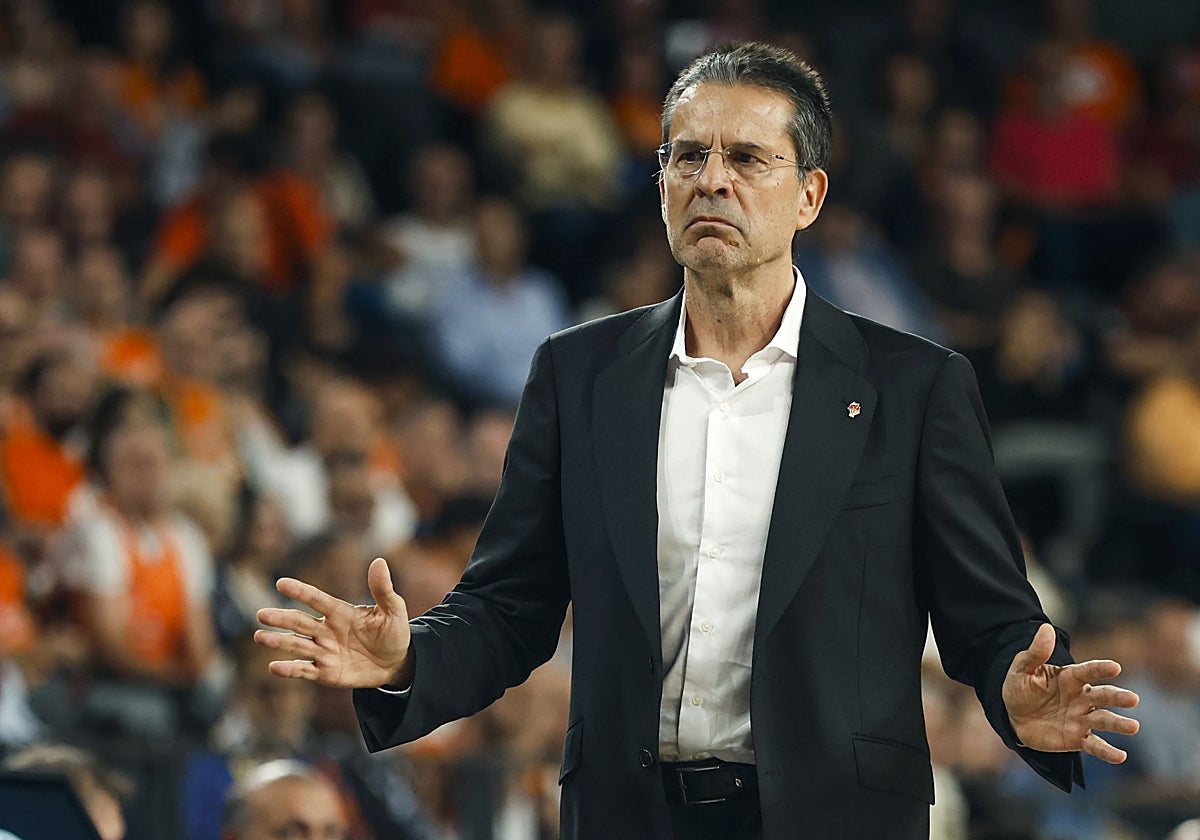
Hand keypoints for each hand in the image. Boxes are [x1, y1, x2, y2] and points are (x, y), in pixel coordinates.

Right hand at [255, 557, 412, 688]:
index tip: (281, 583)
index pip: (317, 599)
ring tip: (260, 636)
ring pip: (297, 645)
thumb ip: (382, 589)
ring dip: (279, 641)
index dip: (300, 591)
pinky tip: (274, 667)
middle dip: (281, 618)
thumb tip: (379, 561)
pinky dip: (289, 669)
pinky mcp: (326, 672)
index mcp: (340, 612)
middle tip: (261, 614)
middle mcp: (327, 630)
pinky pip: (305, 670)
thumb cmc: (394, 632)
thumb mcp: (393, 610)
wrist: (397, 662)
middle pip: (300, 622)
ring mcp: (324, 651)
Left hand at [1003, 623, 1139, 762]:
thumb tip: (1045, 628)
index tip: (1115, 667)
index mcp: (1070, 677)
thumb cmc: (1020, 688)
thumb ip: (1036, 652)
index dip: (1100, 669)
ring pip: (1104, 720)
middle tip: (1133, 699)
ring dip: (1118, 724)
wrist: (1013, 717)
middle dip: (1117, 697)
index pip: (1088, 671)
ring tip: (1133, 727)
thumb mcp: (1022, 669)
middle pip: (1102, 696)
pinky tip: (1120, 757)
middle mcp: (1081, 697)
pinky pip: (1095, 745)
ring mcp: (1081, 718)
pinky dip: (1107, 752)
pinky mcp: (1078, 738)